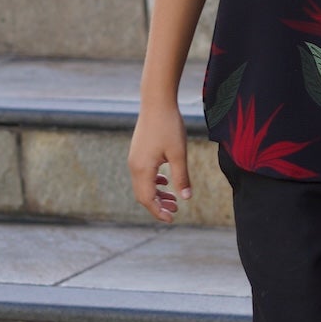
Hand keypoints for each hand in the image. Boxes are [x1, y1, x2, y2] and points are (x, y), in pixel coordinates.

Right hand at [129, 102, 192, 220]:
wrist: (156, 103)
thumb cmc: (169, 126)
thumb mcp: (179, 154)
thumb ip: (182, 177)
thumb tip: (186, 198)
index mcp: (143, 169)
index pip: (147, 199)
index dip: (158, 211)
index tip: (172, 219)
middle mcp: (134, 166)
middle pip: (142, 195)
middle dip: (158, 205)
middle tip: (175, 210)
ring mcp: (134, 159)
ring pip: (142, 185)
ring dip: (156, 194)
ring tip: (173, 198)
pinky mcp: (137, 152)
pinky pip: (142, 174)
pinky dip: (153, 182)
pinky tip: (165, 180)